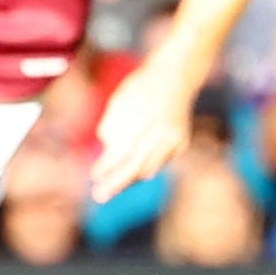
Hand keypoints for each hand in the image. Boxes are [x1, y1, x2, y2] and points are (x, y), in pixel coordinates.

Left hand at [88, 56, 201, 203]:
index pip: (120, 151)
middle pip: (135, 165)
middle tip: (100, 196)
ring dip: (130, 178)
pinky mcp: (182, 143)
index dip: (106, 166)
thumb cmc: (140, 89)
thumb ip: (112, 127)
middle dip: (116, 183)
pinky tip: (134, 171)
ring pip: (148, 168)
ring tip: (113, 185)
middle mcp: (160, 132)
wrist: (175, 77)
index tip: (93, 176)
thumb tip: (106, 151)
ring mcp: (174, 139)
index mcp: (141, 120)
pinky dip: (145, 167)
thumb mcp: (119, 102)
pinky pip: (159, 162)